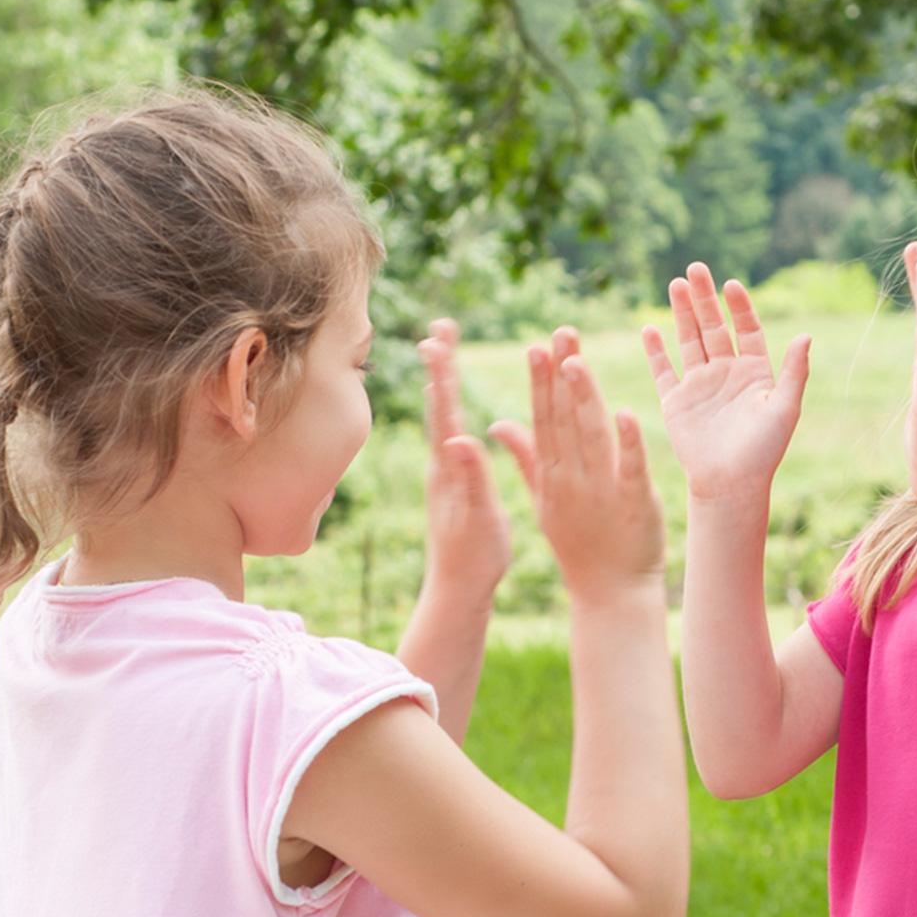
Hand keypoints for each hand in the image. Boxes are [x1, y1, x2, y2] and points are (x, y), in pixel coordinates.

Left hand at [417, 319, 510, 606]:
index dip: (444, 373)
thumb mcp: (478, 519)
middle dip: (440, 364)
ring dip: (441, 380)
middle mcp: (441, 464)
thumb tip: (459, 439)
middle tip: (438, 327)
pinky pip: (447, 431)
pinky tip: (447, 403)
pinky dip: (447, 406)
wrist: (458, 589)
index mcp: (450, 468)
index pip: (446, 411)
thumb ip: (471, 479)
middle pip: (438, 403)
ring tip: (440, 350)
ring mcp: (443, 472)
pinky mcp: (450, 481)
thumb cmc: (475, 558)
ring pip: (441, 415)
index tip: (437, 337)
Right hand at [490, 328, 664, 602]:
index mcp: (552, 475)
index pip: (543, 420)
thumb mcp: (544, 500)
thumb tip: (497, 422)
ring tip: (578, 361)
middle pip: (563, 420)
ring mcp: (601, 491)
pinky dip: (628, 442)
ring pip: (591, 437)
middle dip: (559, 377)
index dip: (541, 383)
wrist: (609, 593)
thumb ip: (525, 458)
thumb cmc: (579, 545)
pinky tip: (625, 413)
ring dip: (584, 399)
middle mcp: (571, 479)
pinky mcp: (634, 503)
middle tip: (558, 334)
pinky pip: (630, 468)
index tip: (537, 345)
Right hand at [641, 261, 810, 502]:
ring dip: (682, 314)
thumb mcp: (784, 408)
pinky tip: (649, 329)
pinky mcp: (676, 401)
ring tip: (675, 284)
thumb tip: (805, 335)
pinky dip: (655, 351)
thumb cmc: (763, 451)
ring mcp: (699, 385)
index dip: (739, 307)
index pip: (747, 330)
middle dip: (705, 299)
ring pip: (689, 340)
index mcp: (755, 373)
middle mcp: (726, 374)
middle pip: (714, 327)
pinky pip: (663, 370)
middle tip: (696, 269)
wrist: (730, 485)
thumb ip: (794, 372)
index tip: (731, 285)